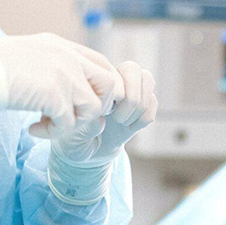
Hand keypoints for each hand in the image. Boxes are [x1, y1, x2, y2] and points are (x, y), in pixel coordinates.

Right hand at [0, 34, 123, 131]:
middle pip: (110, 85)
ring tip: (47, 124)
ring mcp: (63, 74)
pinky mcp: (53, 94)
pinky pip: (69, 124)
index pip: (102, 64)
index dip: (100, 87)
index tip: (79, 103)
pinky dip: (52, 132)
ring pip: (93, 108)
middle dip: (96, 106)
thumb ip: (50, 64)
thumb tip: (64, 86)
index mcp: (63, 46)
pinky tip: (33, 128)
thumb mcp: (29, 55)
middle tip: (72, 116)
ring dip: (73, 123)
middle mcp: (68, 57)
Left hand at [35, 60, 157, 158]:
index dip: (114, 94)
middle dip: (131, 98)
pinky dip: (144, 118)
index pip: (112, 71)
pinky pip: (154, 102)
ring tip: (123, 122)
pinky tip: (129, 128)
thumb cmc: (73, 141)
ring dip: (139, 107)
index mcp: (92, 82)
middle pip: (134, 69)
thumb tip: (103, 119)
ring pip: (148, 80)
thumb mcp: (71, 136)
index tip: (103, 113)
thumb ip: (86, 126)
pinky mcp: (141, 106)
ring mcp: (129, 92)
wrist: (87, 155)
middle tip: (117, 118)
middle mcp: (112, 81)